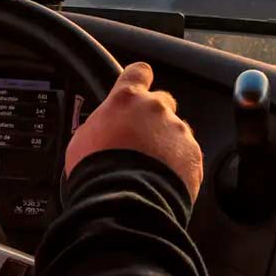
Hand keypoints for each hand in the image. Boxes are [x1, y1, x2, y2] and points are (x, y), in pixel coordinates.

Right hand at [65, 62, 203, 201]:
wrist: (123, 203)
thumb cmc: (96, 173)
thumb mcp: (83, 139)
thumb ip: (102, 123)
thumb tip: (104, 128)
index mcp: (125, 100)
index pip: (138, 72)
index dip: (139, 79)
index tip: (138, 85)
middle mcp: (155, 109)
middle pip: (162, 102)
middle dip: (153, 118)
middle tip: (139, 141)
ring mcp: (177, 131)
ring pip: (176, 131)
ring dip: (166, 144)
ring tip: (150, 169)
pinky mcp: (192, 155)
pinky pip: (187, 155)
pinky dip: (179, 166)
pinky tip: (162, 181)